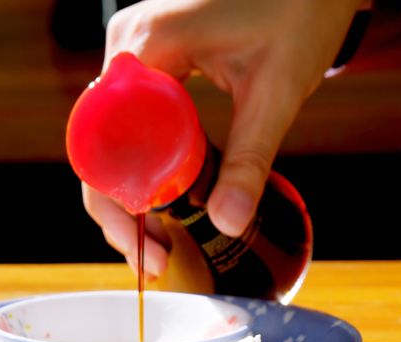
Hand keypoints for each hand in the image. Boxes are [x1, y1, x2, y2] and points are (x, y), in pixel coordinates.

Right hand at [83, 0, 365, 277]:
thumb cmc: (299, 15)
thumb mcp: (275, 93)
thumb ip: (250, 160)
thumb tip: (229, 225)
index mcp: (146, 43)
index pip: (102, 137)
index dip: (116, 199)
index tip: (148, 244)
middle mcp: (128, 44)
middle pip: (101, 144)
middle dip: (123, 207)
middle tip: (158, 259)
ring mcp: (138, 52)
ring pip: (116, 138)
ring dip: (135, 192)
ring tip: (163, 244)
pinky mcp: (154, 62)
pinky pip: (136, 123)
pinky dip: (150, 166)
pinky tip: (170, 205)